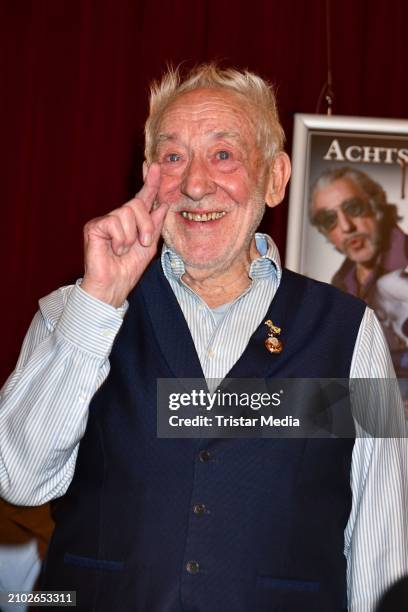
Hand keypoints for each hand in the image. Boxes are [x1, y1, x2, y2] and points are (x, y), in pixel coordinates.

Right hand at [81, 163, 167, 306]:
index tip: (155, 166)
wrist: (113, 286)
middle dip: (145, 225)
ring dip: (132, 236)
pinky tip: (114, 250)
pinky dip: (119, 239)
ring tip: (123, 250)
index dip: (150, 182)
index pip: (143, 198)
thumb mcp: (149, 246)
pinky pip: (114, 222)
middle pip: (137, 204)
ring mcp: (105, 221)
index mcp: (133, 222)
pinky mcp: (94, 226)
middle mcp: (118, 218)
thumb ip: (155, 224)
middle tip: (142, 243)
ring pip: (126, 213)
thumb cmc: (128, 269)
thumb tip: (163, 203)